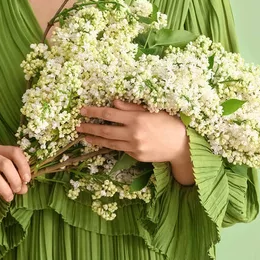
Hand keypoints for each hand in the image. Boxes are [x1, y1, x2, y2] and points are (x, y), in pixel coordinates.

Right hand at [0, 145, 30, 200]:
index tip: (27, 180)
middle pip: (5, 165)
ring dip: (5, 189)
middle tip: (17, 190)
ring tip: (9, 197)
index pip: (15, 152)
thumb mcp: (3, 169)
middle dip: (15, 180)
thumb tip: (24, 189)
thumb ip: (15, 177)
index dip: (23, 166)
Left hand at [77, 100, 194, 184]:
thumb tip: (113, 103)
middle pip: (105, 130)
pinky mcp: (136, 156)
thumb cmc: (168, 122)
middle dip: (89, 128)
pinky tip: (105, 142)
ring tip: (85, 137)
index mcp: (136, 118)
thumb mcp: (151, 110)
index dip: (94, 112)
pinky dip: (112, 145)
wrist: (181, 144)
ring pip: (109, 143)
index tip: (82, 111)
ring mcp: (134, 146)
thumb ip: (130, 107)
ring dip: (95, 140)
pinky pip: (121, 149)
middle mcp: (133, 133)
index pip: (109, 114)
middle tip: (77, 126)